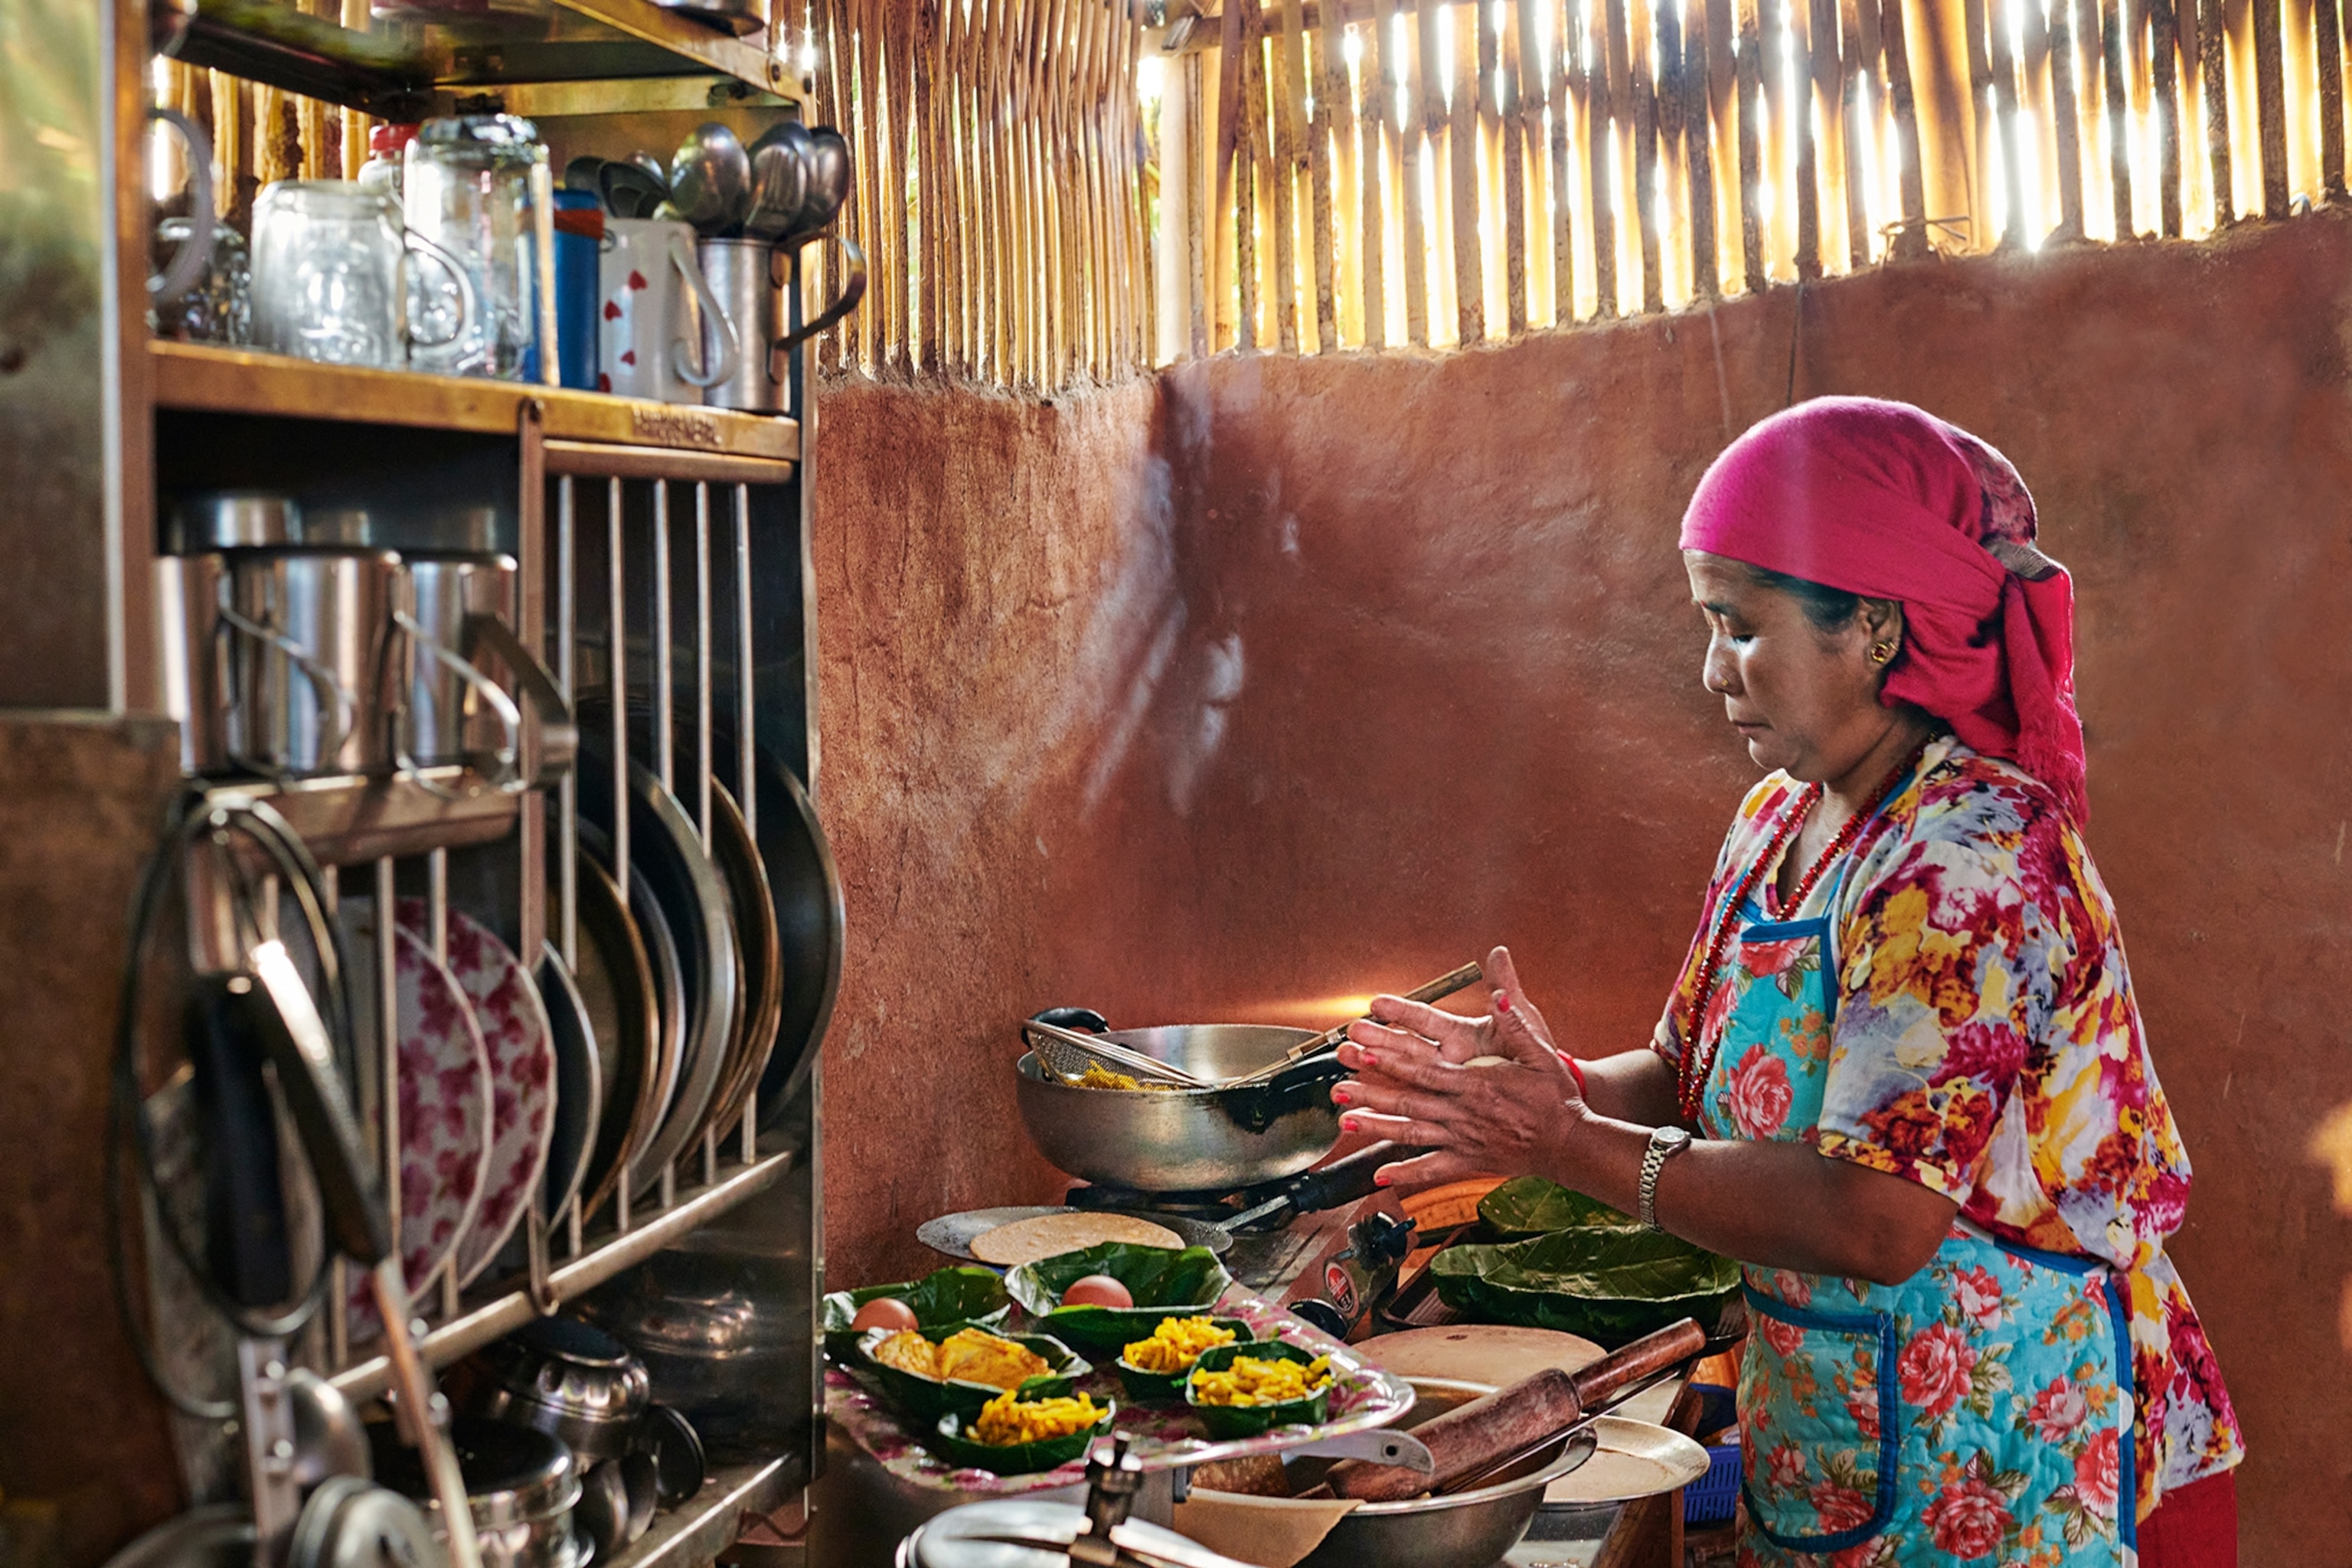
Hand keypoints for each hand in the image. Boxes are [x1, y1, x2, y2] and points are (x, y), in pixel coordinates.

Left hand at [1331, 945, 1587, 1188]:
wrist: (1570, 1144)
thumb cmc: (1555, 1096)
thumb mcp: (1540, 1052)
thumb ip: (1516, 1020)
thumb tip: (1499, 989)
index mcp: (1476, 1084)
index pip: (1425, 1070)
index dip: (1392, 1061)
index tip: (1365, 1052)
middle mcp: (1463, 1112)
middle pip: (1409, 1101)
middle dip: (1370, 1092)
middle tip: (1338, 1087)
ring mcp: (1463, 1139)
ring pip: (1412, 1133)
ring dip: (1377, 1127)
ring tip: (1345, 1122)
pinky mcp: (1469, 1161)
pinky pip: (1432, 1168)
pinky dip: (1406, 1174)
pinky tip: (1381, 1175)